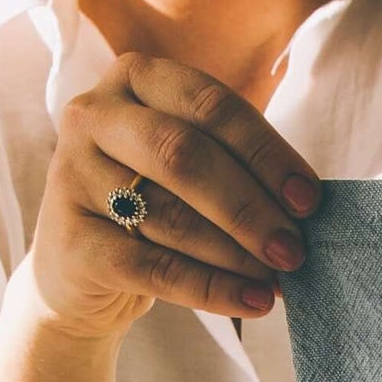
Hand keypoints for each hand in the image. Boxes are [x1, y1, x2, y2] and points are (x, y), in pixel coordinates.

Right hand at [29, 52, 320, 339]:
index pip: (210, 104)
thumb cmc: (152, 208)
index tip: (309, 200)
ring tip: (277, 281)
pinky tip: (251, 303)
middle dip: (250, 206)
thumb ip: (233, 165)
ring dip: (235, 254)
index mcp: (134, 78)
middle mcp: (94, 116)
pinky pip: (153, 268)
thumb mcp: (185, 168)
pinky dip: (210, 288)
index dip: (265, 152)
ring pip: (170, 215)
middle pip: (184, 155)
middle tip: (294, 249)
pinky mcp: (72, 241)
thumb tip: (304, 207)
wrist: (79, 272)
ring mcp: (73, 175)